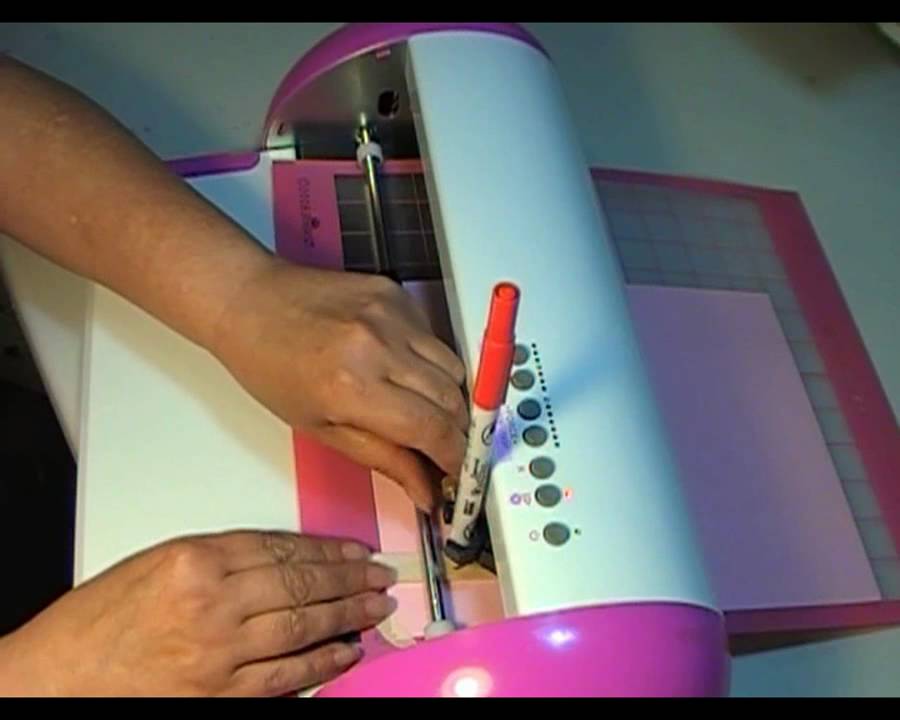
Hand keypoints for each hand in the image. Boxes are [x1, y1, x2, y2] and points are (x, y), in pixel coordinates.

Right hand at [0, 531, 397, 695]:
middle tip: (380, 575)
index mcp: (197, 560)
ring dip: (348, 615)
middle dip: (349, 578)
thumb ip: (223, 557)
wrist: (60, 680)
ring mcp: (220, 653)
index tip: (355, 550)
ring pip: (303, 627)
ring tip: (376, 606)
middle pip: (301, 584)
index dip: (327, 549)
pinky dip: (324, 662)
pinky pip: (287, 676)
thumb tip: (285, 560)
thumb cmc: (100, 621)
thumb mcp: (159, 563)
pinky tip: (348, 649)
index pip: (282, 548)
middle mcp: (214, 603)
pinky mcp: (222, 696)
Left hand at [210, 261, 468, 509]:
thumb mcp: (319, 429)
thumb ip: (383, 459)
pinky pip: (436, 338)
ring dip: (448, 398)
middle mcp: (378, 346)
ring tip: (421, 409)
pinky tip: (401, 368)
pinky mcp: (396, 293)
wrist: (249, 302)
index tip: (457, 473)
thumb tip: (426, 489)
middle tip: (443, 450)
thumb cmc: (270, 368)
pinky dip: (430, 362)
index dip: (454, 457)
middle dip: (456, 433)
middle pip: (452, 400)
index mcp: (352, 387)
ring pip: (454, 368)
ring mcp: (391, 315)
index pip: (433, 430)